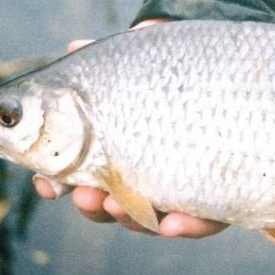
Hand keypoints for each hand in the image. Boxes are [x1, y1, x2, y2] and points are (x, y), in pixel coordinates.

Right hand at [33, 18, 228, 238]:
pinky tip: (172, 224)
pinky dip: (187, 227)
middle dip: (94, 205)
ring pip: (150, 220)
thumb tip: (76, 46)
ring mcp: (181, 191)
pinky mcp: (220, 198)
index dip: (59, 184)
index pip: (82, 175)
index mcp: (117, 152)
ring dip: (130, 218)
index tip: (46, 185)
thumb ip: (113, 63)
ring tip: (116, 206)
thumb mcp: (143, 65)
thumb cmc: (175, 73)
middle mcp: (146, 178)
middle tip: (84, 196)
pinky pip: (204, 223)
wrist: (227, 78)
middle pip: (112, 206)